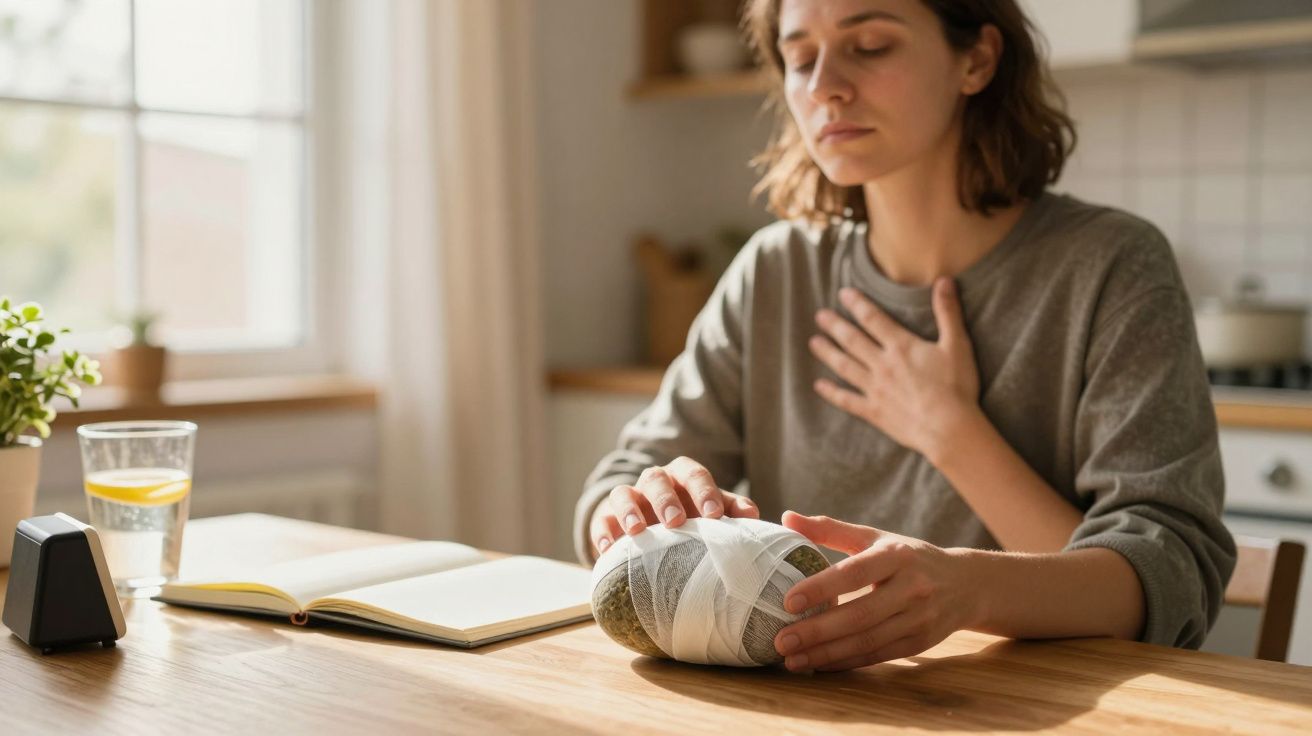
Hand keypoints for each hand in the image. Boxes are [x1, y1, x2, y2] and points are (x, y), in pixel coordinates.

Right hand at [589, 456, 759, 556]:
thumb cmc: (692, 519)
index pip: (694, 474)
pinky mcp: (608, 518)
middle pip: (657, 479)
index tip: (714, 515)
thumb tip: (753, 516)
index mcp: (684, 477)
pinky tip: (609, 549)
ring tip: (637, 531)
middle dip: (666, 498)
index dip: (704, 491)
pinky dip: (603, 532)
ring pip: (624, 492)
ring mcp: (630, 498)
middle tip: (676, 521)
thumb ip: (732, 510)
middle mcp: (655, 482)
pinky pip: (602, 520)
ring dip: (630, 510)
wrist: (656, 528)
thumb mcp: (712, 512)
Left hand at [773, 511, 978, 671]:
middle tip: (780, 641)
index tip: (787, 601)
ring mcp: (919, 618)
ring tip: (791, 659)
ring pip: (867, 641)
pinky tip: (818, 665)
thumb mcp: (875, 537)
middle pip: (860, 614)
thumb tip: (787, 518)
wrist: (966, 585)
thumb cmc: (908, 557)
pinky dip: (845, 662)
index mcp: (897, 555)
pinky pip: (877, 656)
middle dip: (817, 631)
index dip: (821, 587)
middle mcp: (912, 588)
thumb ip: (831, 529)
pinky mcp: (920, 643)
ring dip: (826, 654)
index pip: (855, 572)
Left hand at [810, 279, 979, 461]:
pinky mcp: (874, 412)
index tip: (843, 294)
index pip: (873, 319)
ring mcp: (875, 389)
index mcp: (901, 347)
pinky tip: (819, 385)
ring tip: (813, 342)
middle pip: (853, 341)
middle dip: (835, 326)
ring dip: (828, 353)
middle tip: (820, 315)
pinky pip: (847, 400)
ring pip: (845, 366)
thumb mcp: (957, 344)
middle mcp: (882, 365)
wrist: (949, 428)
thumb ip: (948, 312)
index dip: (857, 305)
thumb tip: (944, 280)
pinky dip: (831, 392)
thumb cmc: (956, 387)